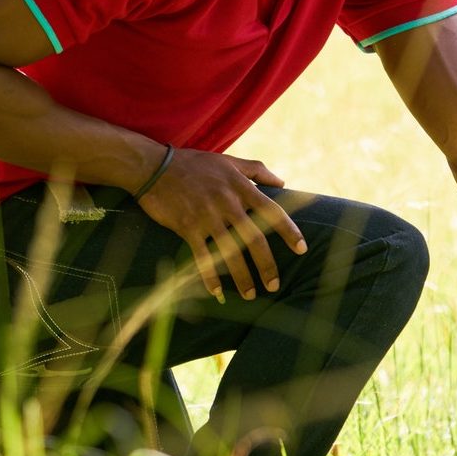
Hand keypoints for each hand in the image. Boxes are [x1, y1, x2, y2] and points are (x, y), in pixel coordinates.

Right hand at [136, 148, 307, 299]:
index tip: (302, 249)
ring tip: (250, 294)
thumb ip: (257, 170)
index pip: (273, 211)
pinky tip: (217, 292)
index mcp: (241, 187)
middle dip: (267, 265)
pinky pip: (202, 257)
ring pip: (231, 252)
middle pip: (255, 238)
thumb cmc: (195, 164)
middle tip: (275, 285)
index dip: (290, 231)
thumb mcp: (229, 161)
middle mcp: (228, 203)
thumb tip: (283, 182)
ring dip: (242, 276)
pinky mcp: (187, 227)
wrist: (154, 166)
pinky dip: (210, 276)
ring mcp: (207, 216)